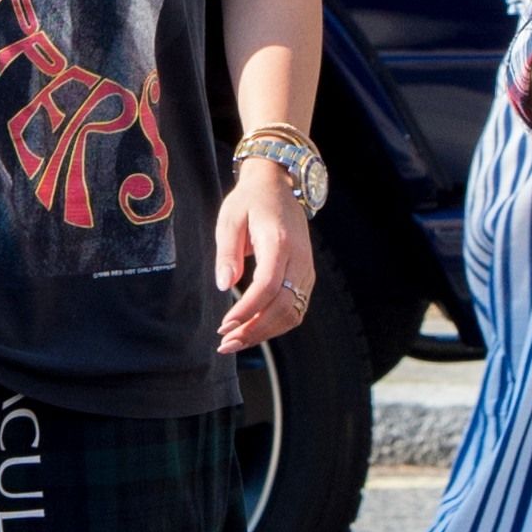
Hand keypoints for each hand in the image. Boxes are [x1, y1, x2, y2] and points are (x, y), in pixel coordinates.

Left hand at [215, 156, 314, 353]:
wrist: (279, 187)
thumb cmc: (250, 201)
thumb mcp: (229, 218)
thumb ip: (227, 252)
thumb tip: (225, 286)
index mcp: (279, 242)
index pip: (268, 285)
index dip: (247, 310)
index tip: (225, 325)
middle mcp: (299, 259)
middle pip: (283, 306)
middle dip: (254, 330)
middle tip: (226, 344)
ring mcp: (307, 270)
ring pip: (293, 313)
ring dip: (264, 332)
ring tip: (235, 342)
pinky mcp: (306, 277)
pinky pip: (296, 309)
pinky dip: (275, 325)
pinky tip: (253, 331)